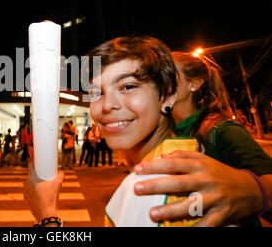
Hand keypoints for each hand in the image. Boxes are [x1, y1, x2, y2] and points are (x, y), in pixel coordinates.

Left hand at [23, 162, 63, 222]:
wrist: (45, 213)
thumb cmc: (50, 198)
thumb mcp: (58, 184)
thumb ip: (61, 176)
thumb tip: (62, 172)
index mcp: (32, 178)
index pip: (30, 165)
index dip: (33, 162)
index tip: (37, 161)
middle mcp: (26, 183)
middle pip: (30, 174)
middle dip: (36, 172)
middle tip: (43, 172)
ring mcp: (25, 191)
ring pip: (29, 182)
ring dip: (34, 181)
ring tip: (41, 182)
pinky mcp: (26, 197)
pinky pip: (29, 190)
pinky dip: (33, 189)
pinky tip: (38, 191)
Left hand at [133, 150, 262, 225]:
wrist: (250, 189)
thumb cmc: (220, 173)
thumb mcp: (204, 159)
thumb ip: (183, 155)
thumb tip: (161, 156)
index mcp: (199, 165)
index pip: (172, 164)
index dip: (153, 166)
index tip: (136, 170)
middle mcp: (205, 180)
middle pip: (178, 183)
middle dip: (156, 186)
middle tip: (137, 189)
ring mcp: (214, 197)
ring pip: (190, 205)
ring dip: (170, 210)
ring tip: (152, 213)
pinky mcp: (222, 214)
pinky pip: (207, 224)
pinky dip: (195, 228)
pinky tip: (182, 231)